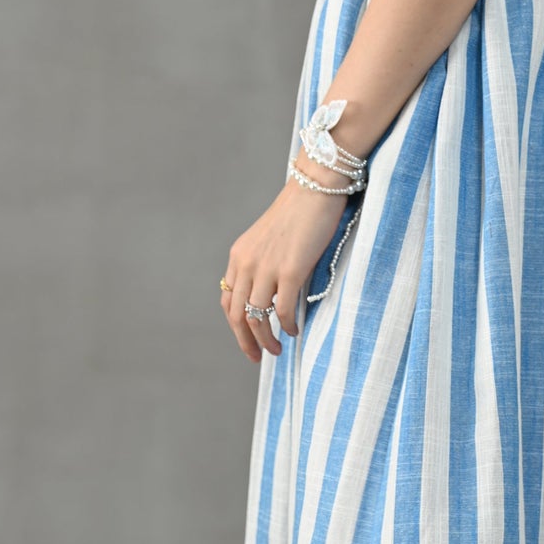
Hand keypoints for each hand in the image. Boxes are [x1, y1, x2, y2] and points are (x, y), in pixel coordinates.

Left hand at [220, 168, 350, 361]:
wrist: (315, 186)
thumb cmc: (299, 210)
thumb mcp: (269, 238)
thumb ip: (263, 263)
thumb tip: (272, 295)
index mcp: (239, 255)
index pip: (228, 299)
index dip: (235, 325)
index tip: (246, 340)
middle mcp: (247, 263)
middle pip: (237, 315)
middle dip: (246, 341)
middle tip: (257, 357)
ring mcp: (267, 268)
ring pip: (258, 318)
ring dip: (266, 340)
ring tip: (277, 349)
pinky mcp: (291, 271)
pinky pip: (283, 311)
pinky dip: (288, 326)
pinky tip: (295, 331)